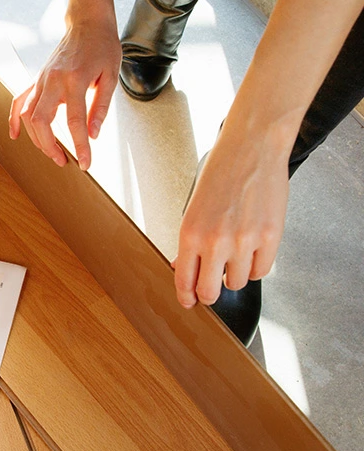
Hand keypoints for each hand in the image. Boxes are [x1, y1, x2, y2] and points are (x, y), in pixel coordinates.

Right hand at [9, 16, 120, 169]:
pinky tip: (14, 135)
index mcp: (75, 79)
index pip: (74, 121)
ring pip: (28, 115)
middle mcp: (53, 80)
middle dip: (50, 147)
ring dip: (36, 139)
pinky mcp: (37, 80)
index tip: (85, 163)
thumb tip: (93, 133)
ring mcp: (41, 80)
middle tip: (64, 160)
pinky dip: (14, 120)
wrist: (87, 23)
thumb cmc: (102, 47)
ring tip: (52, 152)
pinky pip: (19, 101)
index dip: (80, 145)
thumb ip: (100, 106)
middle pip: (41, 122)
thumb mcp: (111, 76)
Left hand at [174, 119, 290, 307]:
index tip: (190, 301)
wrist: (251, 149)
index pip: (185, 281)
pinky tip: (251, 250)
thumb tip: (181, 267)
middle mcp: (215, 242)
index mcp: (190, 234)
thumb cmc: (220, 174)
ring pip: (237, 283)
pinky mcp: (270, 238)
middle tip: (212, 286)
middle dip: (210, 293)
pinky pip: (261, 271)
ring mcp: (244, 241)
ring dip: (234, 274)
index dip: (187, 297)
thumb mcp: (193, 207)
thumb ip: (189, 242)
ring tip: (234, 255)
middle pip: (211, 292)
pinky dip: (255, 266)